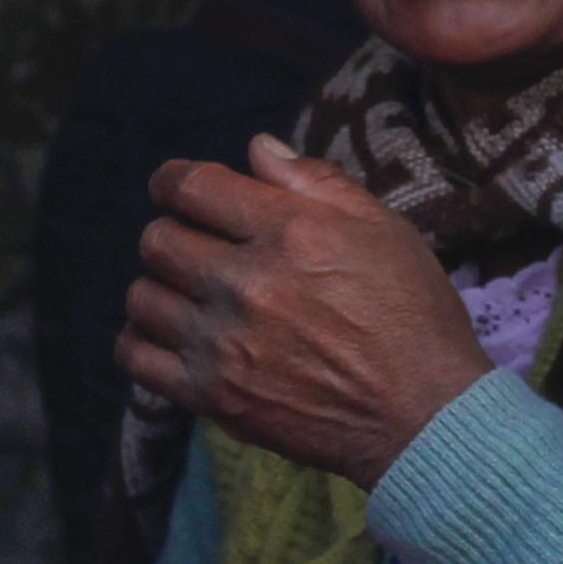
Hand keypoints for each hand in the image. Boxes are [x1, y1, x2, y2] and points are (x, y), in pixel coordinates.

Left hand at [117, 136, 494, 487]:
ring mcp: (224, 343)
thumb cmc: (414, 316)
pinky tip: (172, 336)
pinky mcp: (213, 396)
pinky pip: (137, 357)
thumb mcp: (385, 230)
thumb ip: (317, 183)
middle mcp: (248, 284)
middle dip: (174, 233)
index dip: (174, 181)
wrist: (425, 415)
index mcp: (291, 233)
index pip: (192, 186)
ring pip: (143, 296)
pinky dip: (143, 340)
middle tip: (200, 247)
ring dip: (162, 287)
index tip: (179, 189)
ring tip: (191, 295)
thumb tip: (257, 147)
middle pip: (158, 239)